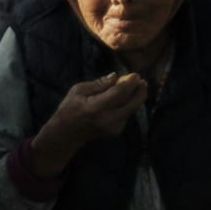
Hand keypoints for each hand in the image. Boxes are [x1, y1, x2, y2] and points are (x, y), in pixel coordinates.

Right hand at [31, 74, 150, 176]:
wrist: (67, 134)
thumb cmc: (69, 109)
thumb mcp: (78, 91)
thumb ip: (98, 84)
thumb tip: (115, 77)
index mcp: (96, 108)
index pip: (119, 94)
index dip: (129, 83)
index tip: (136, 75)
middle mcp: (108, 119)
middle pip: (132, 103)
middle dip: (140, 91)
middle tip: (143, 81)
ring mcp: (114, 127)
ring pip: (132, 109)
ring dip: (137, 97)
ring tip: (139, 86)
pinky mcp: (116, 131)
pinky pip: (127, 114)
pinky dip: (130, 104)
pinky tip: (128, 97)